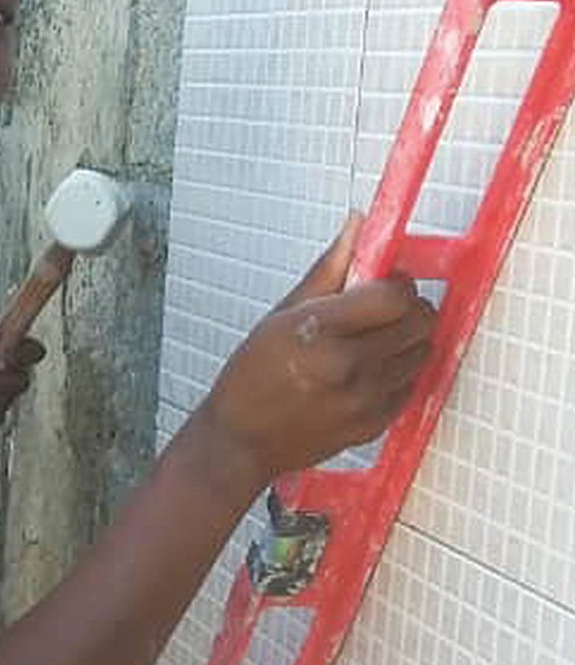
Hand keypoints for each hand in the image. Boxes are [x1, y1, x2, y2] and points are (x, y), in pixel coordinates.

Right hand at [203, 213, 435, 482]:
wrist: (241, 440)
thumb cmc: (252, 377)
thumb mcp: (280, 316)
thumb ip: (328, 270)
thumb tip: (358, 224)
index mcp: (318, 332)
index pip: (395, 294)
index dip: (396, 284)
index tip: (383, 284)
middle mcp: (346, 366)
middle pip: (419, 320)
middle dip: (408, 308)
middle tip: (381, 312)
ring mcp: (364, 399)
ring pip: (423, 351)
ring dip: (406, 341)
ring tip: (371, 344)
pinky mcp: (375, 423)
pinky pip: (412, 385)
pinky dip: (397, 374)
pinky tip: (364, 374)